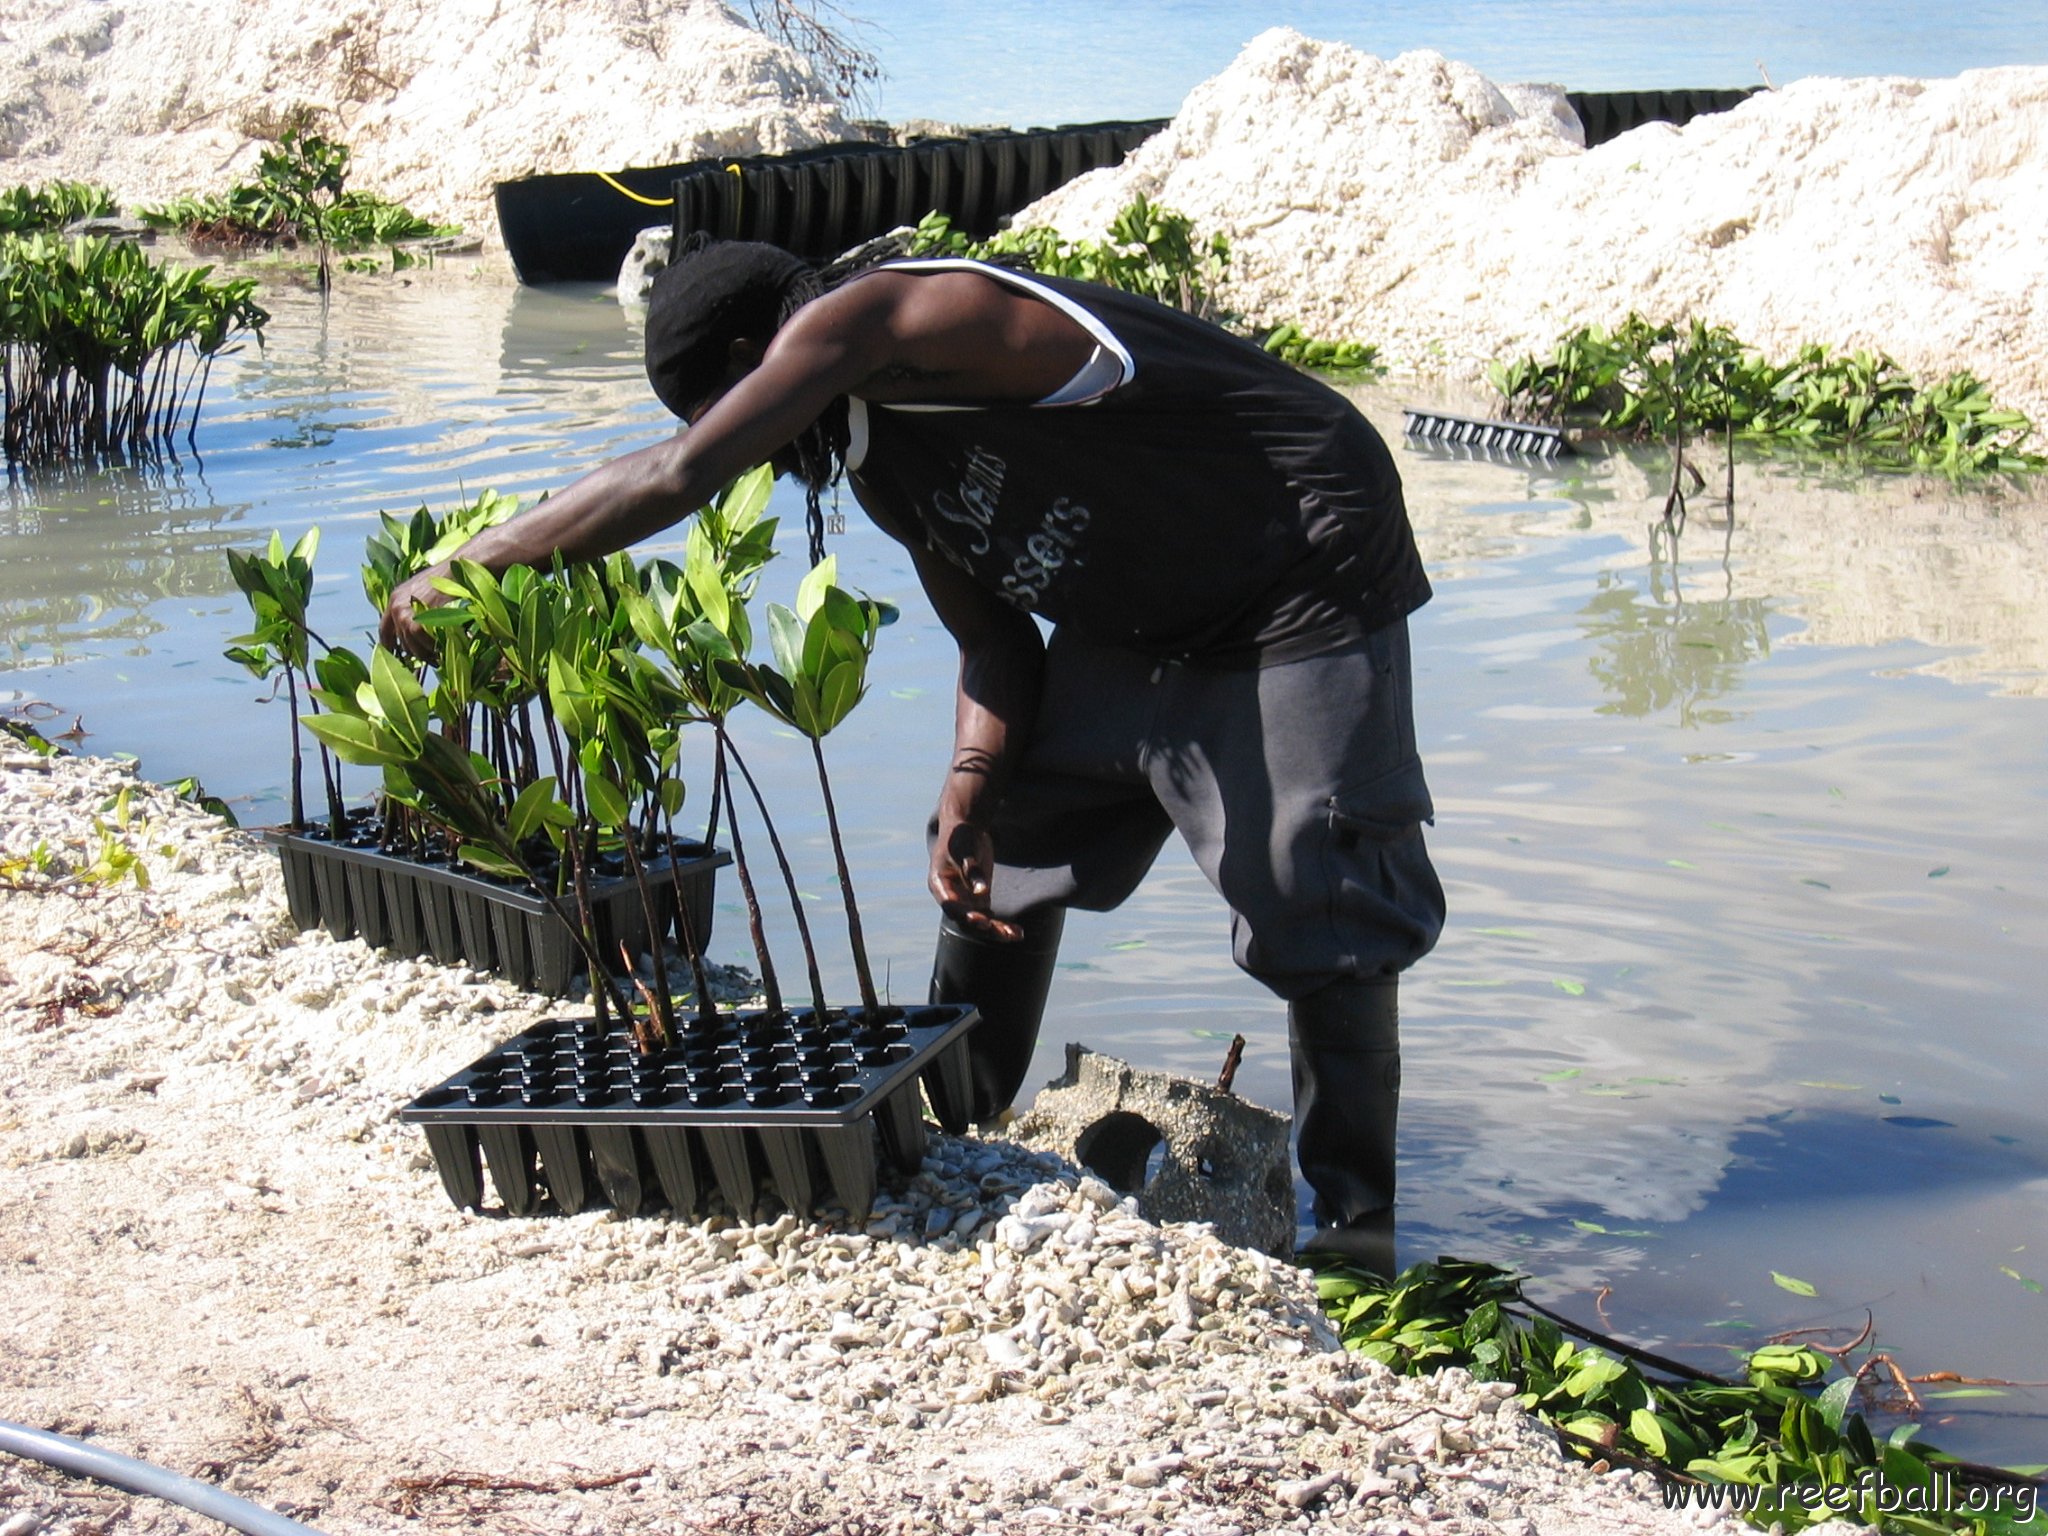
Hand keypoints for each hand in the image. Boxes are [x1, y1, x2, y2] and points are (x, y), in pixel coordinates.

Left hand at [380, 564, 449, 659]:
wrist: (455, 570)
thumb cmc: (445, 580)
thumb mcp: (422, 593)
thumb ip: (414, 609)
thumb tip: (416, 632)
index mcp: (395, 599)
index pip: (385, 629)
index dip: (389, 645)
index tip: (395, 656)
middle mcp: (396, 605)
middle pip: (400, 639)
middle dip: (414, 652)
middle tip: (429, 659)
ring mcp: (405, 610)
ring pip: (409, 642)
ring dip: (424, 652)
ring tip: (436, 656)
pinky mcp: (417, 614)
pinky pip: (420, 638)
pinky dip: (430, 644)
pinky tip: (440, 645)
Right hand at [929, 814, 1020, 941]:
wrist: (966, 828)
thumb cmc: (961, 836)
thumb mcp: (965, 850)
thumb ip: (972, 870)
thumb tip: (982, 892)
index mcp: (940, 884)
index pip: (950, 905)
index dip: (964, 915)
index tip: (980, 920)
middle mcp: (951, 897)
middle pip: (965, 918)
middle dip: (984, 927)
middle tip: (1002, 933)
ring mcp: (965, 900)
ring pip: (979, 921)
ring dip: (996, 930)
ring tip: (1016, 935)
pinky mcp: (978, 899)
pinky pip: (989, 916)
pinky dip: (1002, 924)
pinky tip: (1017, 932)